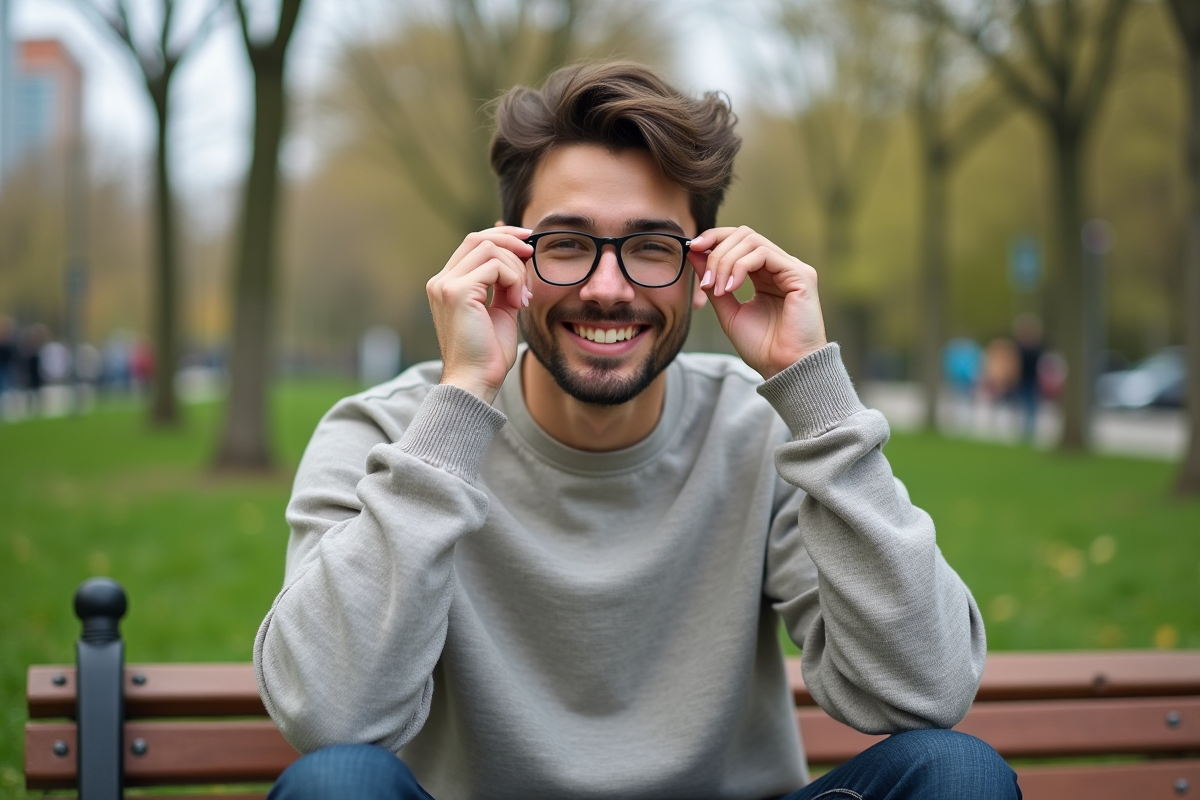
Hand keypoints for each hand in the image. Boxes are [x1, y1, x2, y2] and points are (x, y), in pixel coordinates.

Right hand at [426, 225, 533, 402]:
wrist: (476, 381)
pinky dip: (513, 279)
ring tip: (521, 297)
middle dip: (511, 240)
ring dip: (515, 269)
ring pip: (489, 249)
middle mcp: (441, 281)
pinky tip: (517, 302)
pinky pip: (495, 267)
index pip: (473, 244)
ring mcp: (446, 285)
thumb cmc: (488, 353)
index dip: (502, 237)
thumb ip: (504, 284)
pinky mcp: (457, 292)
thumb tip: (520, 256)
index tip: (527, 243)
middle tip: (532, 254)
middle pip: (478, 238)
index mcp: (447, 285)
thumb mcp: (500, 310)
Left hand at [688, 226, 826, 379]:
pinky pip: (764, 254)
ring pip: (752, 241)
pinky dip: (740, 267)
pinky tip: (731, 288)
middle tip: (705, 280)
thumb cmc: (761, 346)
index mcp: (766, 274)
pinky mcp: (801, 275)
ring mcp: (792, 269)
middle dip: (717, 251)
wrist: (783, 368)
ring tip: (718, 290)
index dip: (715, 239)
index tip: (693, 249)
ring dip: (726, 262)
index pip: (740, 240)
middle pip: (744, 235)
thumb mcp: (727, 309)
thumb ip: (713, 281)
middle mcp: (780, 266)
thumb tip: (695, 253)